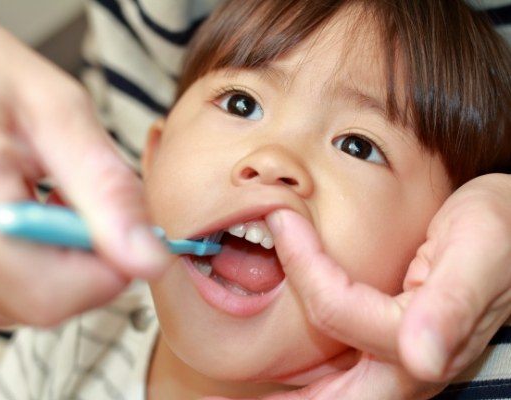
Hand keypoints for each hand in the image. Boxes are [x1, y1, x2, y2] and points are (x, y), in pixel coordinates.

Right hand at [0, 19, 171, 327]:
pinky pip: (15, 285)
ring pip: (34, 296)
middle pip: (47, 300)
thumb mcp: (55, 114)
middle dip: (93, 255)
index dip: (111, 266)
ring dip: (67, 255)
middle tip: (83, 196)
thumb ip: (105, 188)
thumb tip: (150, 258)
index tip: (129, 224)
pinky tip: (36, 211)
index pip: (54, 294)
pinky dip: (43, 256)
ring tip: (53, 196)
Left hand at [251, 173, 509, 398]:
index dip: (305, 265)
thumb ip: (453, 306)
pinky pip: (336, 377)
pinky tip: (276, 382)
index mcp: (420, 339)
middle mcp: (403, 365)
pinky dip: (302, 384)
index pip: (338, 310)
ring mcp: (394, 362)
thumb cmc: (499, 231)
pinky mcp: (386, 347)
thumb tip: (422, 359)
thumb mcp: (479, 252)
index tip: (282, 218)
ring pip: (328, 396)